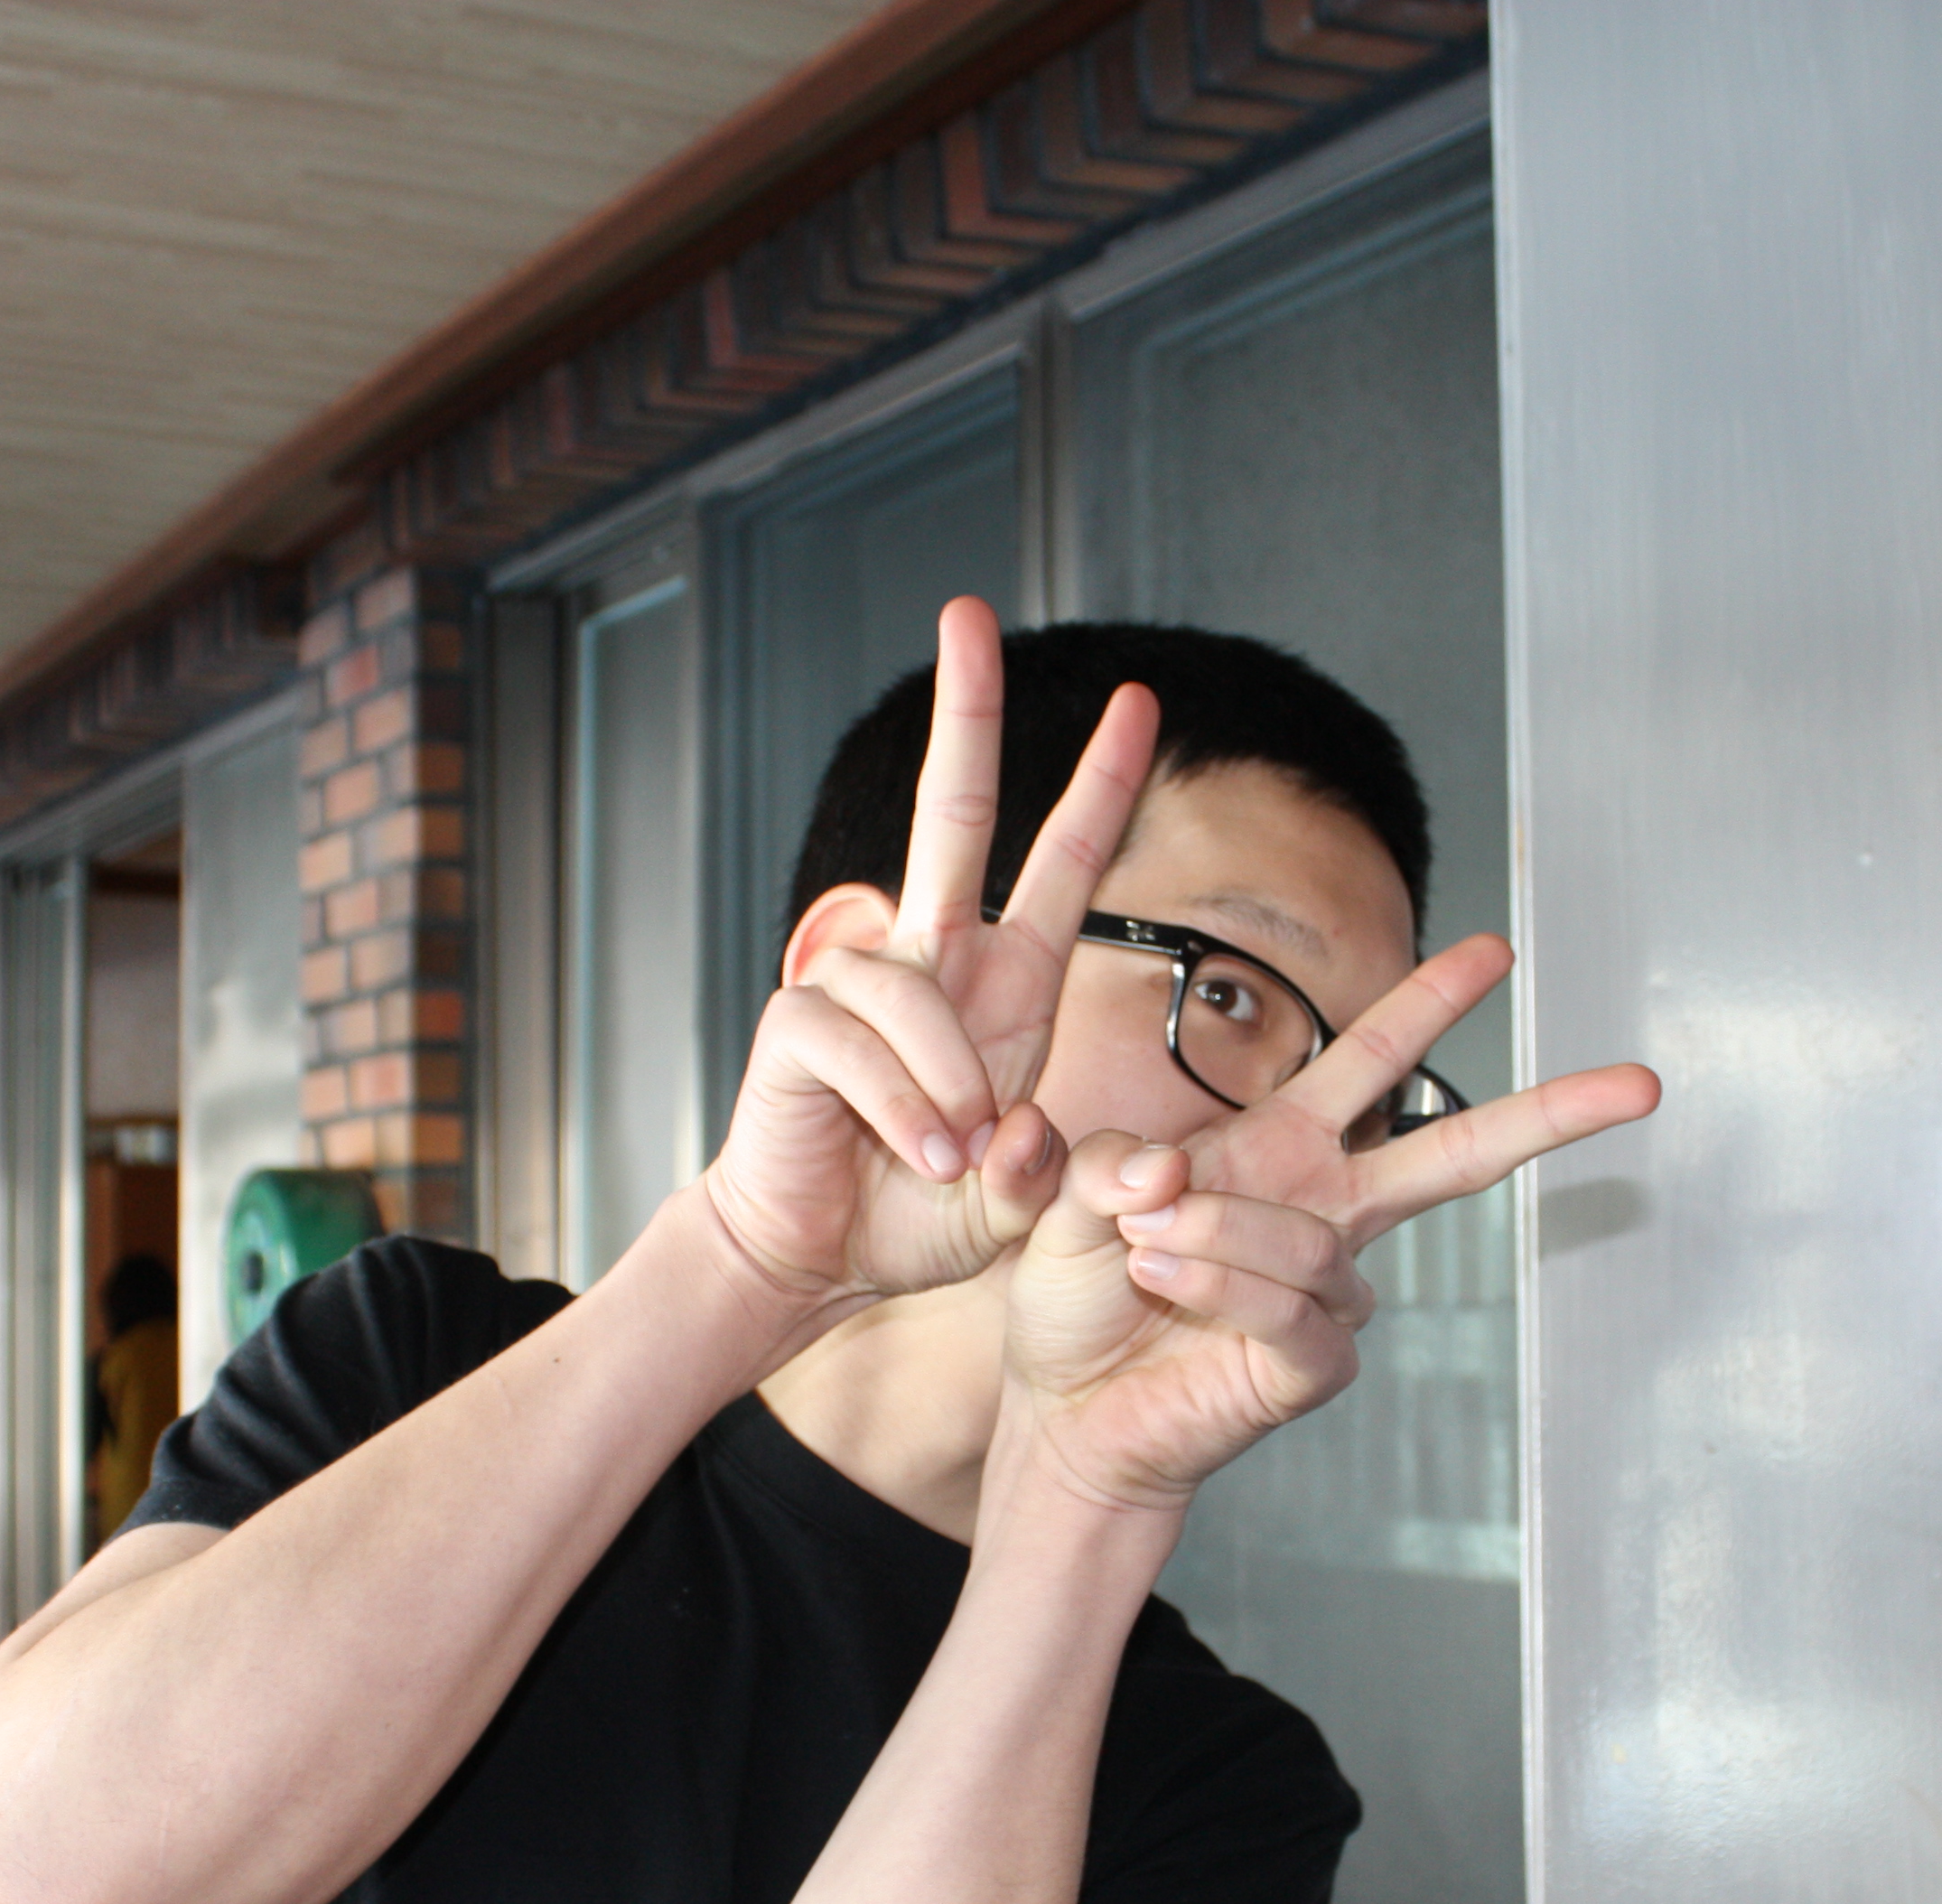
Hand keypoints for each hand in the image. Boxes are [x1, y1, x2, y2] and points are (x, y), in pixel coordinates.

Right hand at [696, 599, 1157, 1317]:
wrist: (820, 1255)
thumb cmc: (919, 1212)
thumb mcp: (1019, 1196)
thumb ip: (1053, 1170)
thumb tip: (1029, 1136)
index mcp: (1007, 983)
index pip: (1058, 860)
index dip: (1100, 784)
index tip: (1140, 702)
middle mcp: (935, 960)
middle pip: (951, 810)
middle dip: (964, 710)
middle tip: (970, 610)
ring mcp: (860, 981)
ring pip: (917, 988)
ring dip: (947, 1086)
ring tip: (951, 1157)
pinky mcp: (801, 1022)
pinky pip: (862, 1041)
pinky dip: (902, 1105)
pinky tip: (915, 1151)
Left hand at [999, 943, 1660, 1512]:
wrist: (1063, 1409)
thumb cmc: (1076, 1297)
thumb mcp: (1070, 1196)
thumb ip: (1112, 1162)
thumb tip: (1175, 1166)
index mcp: (1282, 1151)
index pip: (1370, 1064)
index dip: (1428, 1005)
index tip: (1494, 952)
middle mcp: (1324, 1213)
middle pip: (1454, 1155)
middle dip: (1546, 1114)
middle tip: (1636, 1085)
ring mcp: (1328, 1295)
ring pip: (1316, 1244)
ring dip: (1226, 1235)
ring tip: (1146, 1244)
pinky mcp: (1311, 1365)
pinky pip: (1295, 1313)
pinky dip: (1225, 1287)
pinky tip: (1167, 1276)